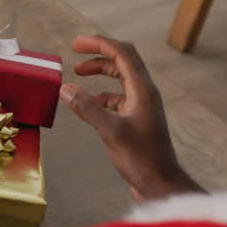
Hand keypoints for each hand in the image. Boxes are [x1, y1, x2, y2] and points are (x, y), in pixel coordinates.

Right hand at [60, 35, 202, 201]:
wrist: (160, 183)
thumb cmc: (141, 159)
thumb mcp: (110, 131)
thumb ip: (88, 108)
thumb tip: (66, 89)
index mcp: (143, 90)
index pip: (122, 53)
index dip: (99, 44)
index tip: (76, 43)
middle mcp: (145, 93)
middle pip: (123, 61)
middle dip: (99, 53)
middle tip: (76, 50)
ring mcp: (143, 106)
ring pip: (121, 79)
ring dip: (101, 72)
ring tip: (78, 74)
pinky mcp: (138, 120)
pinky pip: (119, 98)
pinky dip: (102, 95)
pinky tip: (88, 104)